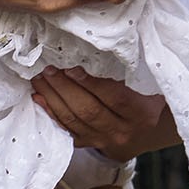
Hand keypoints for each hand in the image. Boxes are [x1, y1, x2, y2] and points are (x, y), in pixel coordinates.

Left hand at [31, 66, 178, 158]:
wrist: (145, 129)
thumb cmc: (147, 95)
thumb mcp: (149, 84)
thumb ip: (133, 70)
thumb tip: (105, 44)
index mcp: (142, 114)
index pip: (115, 98)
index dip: (92, 84)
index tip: (72, 68)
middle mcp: (123, 131)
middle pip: (89, 110)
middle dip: (65, 88)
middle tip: (49, 70)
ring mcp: (105, 140)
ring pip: (74, 121)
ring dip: (53, 99)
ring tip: (40, 79)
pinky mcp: (91, 144)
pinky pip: (67, 130)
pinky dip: (51, 113)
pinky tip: (39, 98)